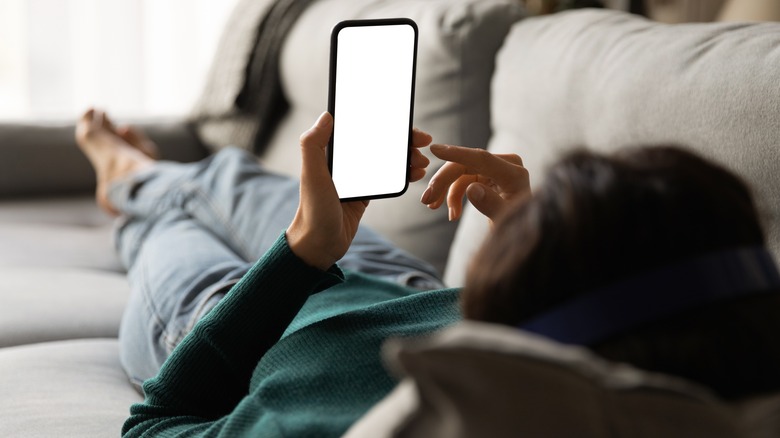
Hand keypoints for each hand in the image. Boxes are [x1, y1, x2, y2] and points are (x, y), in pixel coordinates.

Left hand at [286, 112, 432, 269]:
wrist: (318, 245)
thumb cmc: (313, 211)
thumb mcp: (312, 175)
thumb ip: (313, 145)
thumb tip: (327, 115)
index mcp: (333, 152)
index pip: (364, 129)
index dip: (388, 123)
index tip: (408, 125)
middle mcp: (346, 161)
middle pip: (380, 142)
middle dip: (404, 140)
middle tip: (423, 143)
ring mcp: (358, 177)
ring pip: (387, 159)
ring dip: (407, 157)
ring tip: (422, 162)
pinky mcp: (365, 193)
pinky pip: (389, 178)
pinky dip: (403, 173)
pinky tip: (415, 174)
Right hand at [420, 144, 529, 223]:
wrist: (525, 234)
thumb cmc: (519, 228)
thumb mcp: (505, 220)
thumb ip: (491, 204)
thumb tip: (472, 188)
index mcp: (513, 173)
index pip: (481, 158)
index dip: (457, 153)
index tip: (435, 150)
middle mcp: (506, 165)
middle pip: (466, 165)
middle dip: (443, 181)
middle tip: (425, 200)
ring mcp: (497, 170)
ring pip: (461, 173)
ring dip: (445, 190)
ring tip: (432, 207)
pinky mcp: (488, 176)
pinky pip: (464, 180)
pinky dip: (454, 195)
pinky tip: (452, 214)